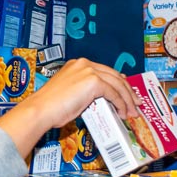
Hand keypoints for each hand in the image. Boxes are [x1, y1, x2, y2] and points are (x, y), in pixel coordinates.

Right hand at [0, 58, 140, 157]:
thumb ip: (86, 92)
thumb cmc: (50, 107)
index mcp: (77, 64)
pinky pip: (114, 93)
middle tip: (135, 103)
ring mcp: (89, 71)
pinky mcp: (94, 81)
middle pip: (114, 75)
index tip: (126, 93)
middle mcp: (84, 64)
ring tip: (131, 112)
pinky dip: (121, 104)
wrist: (41, 109)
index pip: (105, 71)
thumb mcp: (70, 94)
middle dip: (127, 91)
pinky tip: (122, 112)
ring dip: (127, 99)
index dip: (118, 83)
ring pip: (117, 84)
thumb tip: (103, 99)